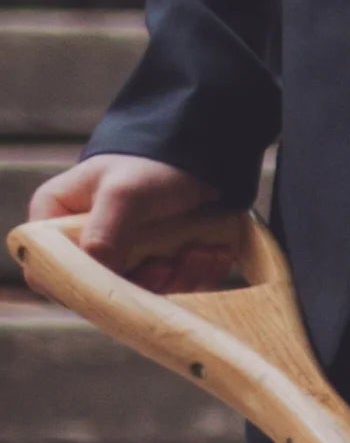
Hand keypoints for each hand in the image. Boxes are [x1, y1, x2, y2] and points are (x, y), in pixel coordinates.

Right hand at [25, 154, 225, 290]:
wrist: (204, 152)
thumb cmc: (152, 165)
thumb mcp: (123, 194)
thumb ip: (104, 232)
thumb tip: (95, 272)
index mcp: (55, 221)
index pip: (45, 269)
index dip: (75, 285)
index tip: (117, 280)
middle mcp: (84, 243)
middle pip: (100, 288)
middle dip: (143, 280)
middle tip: (168, 264)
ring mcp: (123, 254)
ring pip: (142, 290)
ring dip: (176, 277)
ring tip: (198, 250)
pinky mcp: (157, 261)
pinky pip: (173, 284)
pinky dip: (195, 273)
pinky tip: (212, 252)